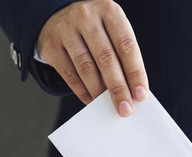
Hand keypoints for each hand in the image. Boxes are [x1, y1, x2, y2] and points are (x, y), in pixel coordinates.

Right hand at [38, 0, 148, 116]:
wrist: (59, 17)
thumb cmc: (96, 30)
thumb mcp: (112, 32)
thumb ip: (123, 57)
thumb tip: (131, 91)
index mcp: (110, 11)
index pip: (126, 46)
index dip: (135, 73)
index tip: (140, 95)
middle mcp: (87, 17)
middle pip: (106, 59)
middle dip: (118, 88)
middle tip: (126, 108)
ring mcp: (66, 29)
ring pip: (86, 68)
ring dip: (100, 93)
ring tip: (110, 106)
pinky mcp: (51, 45)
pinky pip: (69, 75)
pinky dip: (83, 92)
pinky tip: (92, 101)